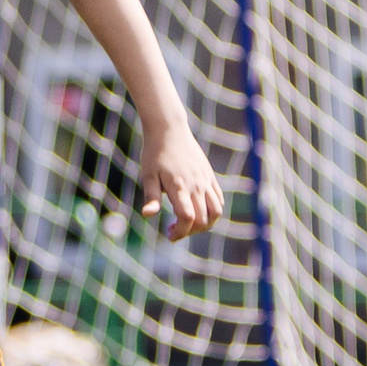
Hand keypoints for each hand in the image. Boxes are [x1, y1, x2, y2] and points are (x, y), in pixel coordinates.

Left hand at [141, 124, 224, 241]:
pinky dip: (212, 212)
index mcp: (179, 187)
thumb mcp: (148, 175)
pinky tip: (197, 210)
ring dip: (205, 224)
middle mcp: (196, 185)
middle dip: (190, 231)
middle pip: (203, 219)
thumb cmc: (155, 154)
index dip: (181, 232)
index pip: (188, 218)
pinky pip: (218, 200)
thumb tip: (148, 215)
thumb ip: (151, 197)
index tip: (170, 235)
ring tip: (189, 223)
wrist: (170, 130)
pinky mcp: (210, 177)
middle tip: (173, 229)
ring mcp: (206, 181)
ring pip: (216, 211)